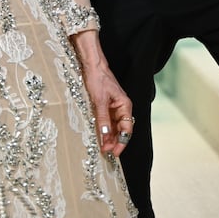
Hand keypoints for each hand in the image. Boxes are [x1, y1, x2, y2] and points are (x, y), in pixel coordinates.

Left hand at [71, 29, 133, 157]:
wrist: (91, 64)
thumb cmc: (98, 78)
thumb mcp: (99, 100)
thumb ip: (103, 119)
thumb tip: (106, 137)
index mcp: (125, 105)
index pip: (127, 129)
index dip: (121, 142)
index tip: (114, 153)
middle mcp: (121, 107)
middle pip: (121, 130)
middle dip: (114, 142)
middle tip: (106, 152)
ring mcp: (113, 107)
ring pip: (114, 127)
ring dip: (109, 137)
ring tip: (102, 148)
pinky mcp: (105, 105)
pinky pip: (107, 121)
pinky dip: (104, 129)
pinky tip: (99, 136)